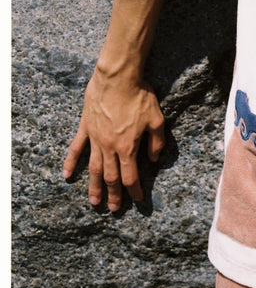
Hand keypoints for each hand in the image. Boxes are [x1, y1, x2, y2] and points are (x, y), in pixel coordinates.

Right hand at [62, 68, 164, 211]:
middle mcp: (110, 147)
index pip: (131, 176)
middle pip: (110, 177)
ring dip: (94, 187)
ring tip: (94, 202)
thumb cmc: (139, 96)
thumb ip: (156, 142)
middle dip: (114, 195)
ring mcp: (95, 139)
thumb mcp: (157, 119)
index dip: (134, 190)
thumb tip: (153, 159)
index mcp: (128, 147)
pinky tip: (66, 175)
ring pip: (93, 168)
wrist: (118, 78)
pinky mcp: (86, 128)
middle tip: (114, 209)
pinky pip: (76, 148)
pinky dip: (70, 163)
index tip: (138, 199)